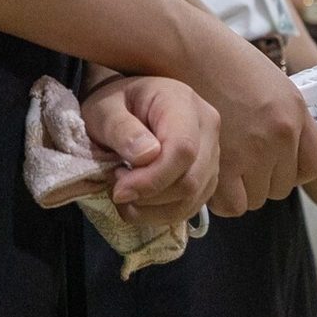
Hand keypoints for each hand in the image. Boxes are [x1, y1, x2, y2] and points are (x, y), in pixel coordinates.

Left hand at [81, 75, 220, 228]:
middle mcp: (207, 129)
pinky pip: (192, 205)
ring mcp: (212, 155)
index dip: (153, 178)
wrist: (125, 102)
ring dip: (154, 209)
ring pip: (193, 198)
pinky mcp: (207, 176)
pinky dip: (162, 213)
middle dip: (150, 195)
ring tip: (124, 195)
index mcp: (183, 103)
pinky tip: (139, 203)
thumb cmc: (114, 103)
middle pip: (191, 179)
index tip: (120, 191)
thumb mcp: (104, 108)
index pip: (182, 149)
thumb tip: (146, 156)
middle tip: (117, 189)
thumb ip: (121, 128)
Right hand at [185, 29, 316, 216]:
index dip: (293, 169)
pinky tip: (208, 177)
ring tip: (217, 164)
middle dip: (260, 178)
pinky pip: (232, 204)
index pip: (315, 166)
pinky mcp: (224, 161)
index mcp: (295, 111)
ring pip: (256, 198)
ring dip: (238, 188)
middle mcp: (281, 133)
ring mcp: (254, 149)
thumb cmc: (218, 59)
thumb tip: (287, 148)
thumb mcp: (268, 80)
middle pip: (281, 187)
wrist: (182, 47)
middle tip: (235, 159)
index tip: (274, 163)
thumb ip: (283, 115)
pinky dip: (220, 197)